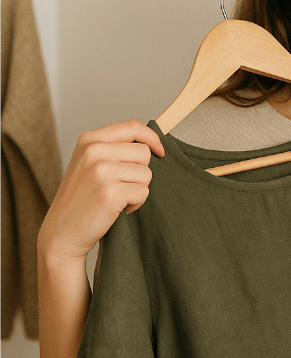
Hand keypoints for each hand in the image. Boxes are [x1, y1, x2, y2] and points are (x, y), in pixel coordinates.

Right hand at [38, 120, 163, 261]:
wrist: (62, 231)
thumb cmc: (82, 197)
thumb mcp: (90, 162)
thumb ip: (115, 147)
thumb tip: (153, 142)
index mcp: (89, 140)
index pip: (133, 126)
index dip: (152, 138)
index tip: (159, 151)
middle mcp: (94, 151)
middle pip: (144, 152)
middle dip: (140, 171)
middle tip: (121, 185)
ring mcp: (101, 171)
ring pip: (146, 174)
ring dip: (138, 189)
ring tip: (116, 197)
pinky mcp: (111, 192)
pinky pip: (144, 192)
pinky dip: (136, 203)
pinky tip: (117, 209)